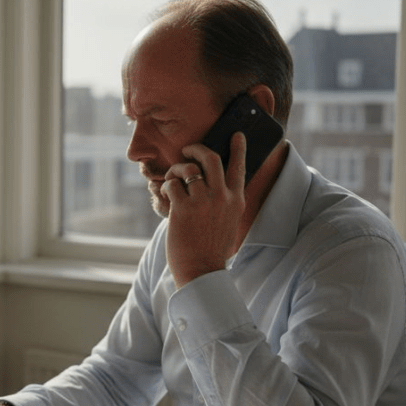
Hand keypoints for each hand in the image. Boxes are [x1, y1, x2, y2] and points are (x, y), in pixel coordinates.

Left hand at [161, 129, 249, 287]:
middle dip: (197, 149)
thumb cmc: (211, 249)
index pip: (239, 167)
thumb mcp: (228, 223)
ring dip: (176, 170)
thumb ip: (225, 203)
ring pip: (187, 168)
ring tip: (172, 179)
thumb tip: (214, 185)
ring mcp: (203, 201)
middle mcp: (222, 197)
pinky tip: (166, 196)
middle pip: (211, 158)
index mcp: (236, 200)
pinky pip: (171, 184)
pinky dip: (166, 186)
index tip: (237, 134)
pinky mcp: (183, 208)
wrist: (202, 271)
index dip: (238, 148)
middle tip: (188, 149)